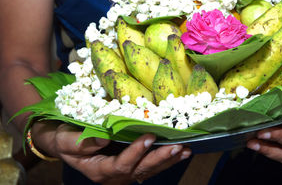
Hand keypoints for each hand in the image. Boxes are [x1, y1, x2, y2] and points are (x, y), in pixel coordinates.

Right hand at [32, 122, 190, 183]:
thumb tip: (105, 137)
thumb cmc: (65, 140)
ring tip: (185, 150)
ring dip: (168, 160)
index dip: (136, 153)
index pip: (121, 165)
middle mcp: (114, 176)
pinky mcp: (132, 166)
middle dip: (160, 159)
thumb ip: (82, 142)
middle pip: (140, 170)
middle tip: (177, 147)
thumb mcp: (66, 141)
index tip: (149, 137)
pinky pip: (150, 165)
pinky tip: (181, 152)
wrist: (66, 144)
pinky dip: (166, 159)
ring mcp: (124, 173)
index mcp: (99, 171)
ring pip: (149, 170)